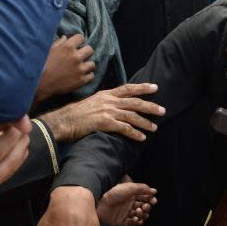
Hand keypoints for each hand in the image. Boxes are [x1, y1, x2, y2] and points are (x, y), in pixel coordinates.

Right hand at [35, 34, 94, 103]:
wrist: (39, 83)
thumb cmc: (41, 65)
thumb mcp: (48, 51)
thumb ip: (58, 43)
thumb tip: (65, 37)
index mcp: (67, 47)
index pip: (81, 37)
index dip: (78, 41)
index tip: (76, 45)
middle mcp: (76, 57)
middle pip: (90, 50)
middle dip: (85, 52)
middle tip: (79, 57)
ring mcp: (79, 69)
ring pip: (92, 64)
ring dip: (87, 65)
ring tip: (80, 68)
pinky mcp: (81, 81)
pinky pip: (91, 76)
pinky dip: (87, 76)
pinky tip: (81, 76)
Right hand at [41, 83, 164, 142]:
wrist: (63, 121)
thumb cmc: (76, 114)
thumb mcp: (93, 102)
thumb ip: (106, 102)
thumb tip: (117, 105)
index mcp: (106, 94)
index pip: (128, 88)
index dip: (143, 87)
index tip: (155, 87)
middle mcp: (109, 101)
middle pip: (135, 102)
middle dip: (150, 106)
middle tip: (163, 111)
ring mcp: (108, 111)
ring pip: (132, 116)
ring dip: (145, 122)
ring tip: (154, 128)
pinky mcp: (105, 123)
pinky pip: (125, 128)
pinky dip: (135, 133)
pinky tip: (141, 138)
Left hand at [96, 176, 156, 225]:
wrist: (98, 202)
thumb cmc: (112, 192)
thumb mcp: (130, 187)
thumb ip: (143, 188)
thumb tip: (153, 191)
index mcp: (131, 194)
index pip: (144, 197)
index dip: (150, 199)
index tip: (153, 200)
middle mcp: (128, 203)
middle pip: (142, 207)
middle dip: (146, 207)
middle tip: (145, 206)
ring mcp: (124, 212)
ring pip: (138, 216)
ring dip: (141, 215)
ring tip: (139, 212)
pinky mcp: (120, 221)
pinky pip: (130, 224)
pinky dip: (135, 222)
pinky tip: (135, 219)